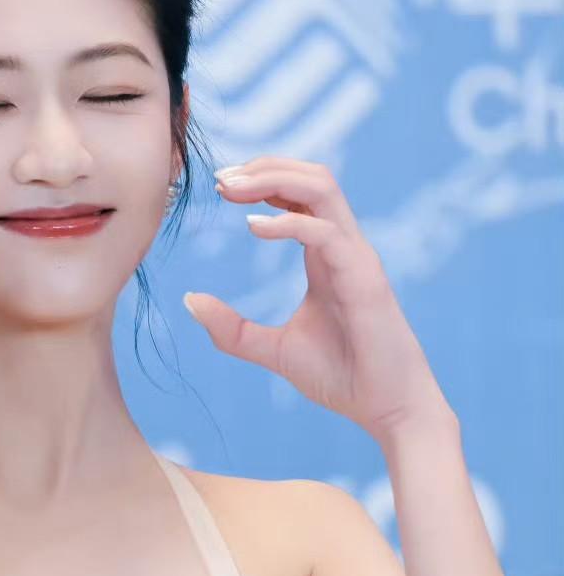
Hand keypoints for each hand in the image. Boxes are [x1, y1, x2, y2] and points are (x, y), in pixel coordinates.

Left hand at [184, 157, 452, 440]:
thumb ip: (232, 328)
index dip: (260, 181)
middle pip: (311, 177)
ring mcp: (356, 258)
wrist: (387, 408)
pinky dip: (288, 223)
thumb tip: (189, 300)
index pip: (298, 195)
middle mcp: (343, 247)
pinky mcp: (364, 277)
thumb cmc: (342, 375)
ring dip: (275, 179)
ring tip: (232, 189)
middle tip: (221, 178)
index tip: (220, 185)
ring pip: (322, 189)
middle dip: (265, 167)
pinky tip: (253, 228)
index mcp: (324, 256)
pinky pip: (326, 232)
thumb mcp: (273, 350)